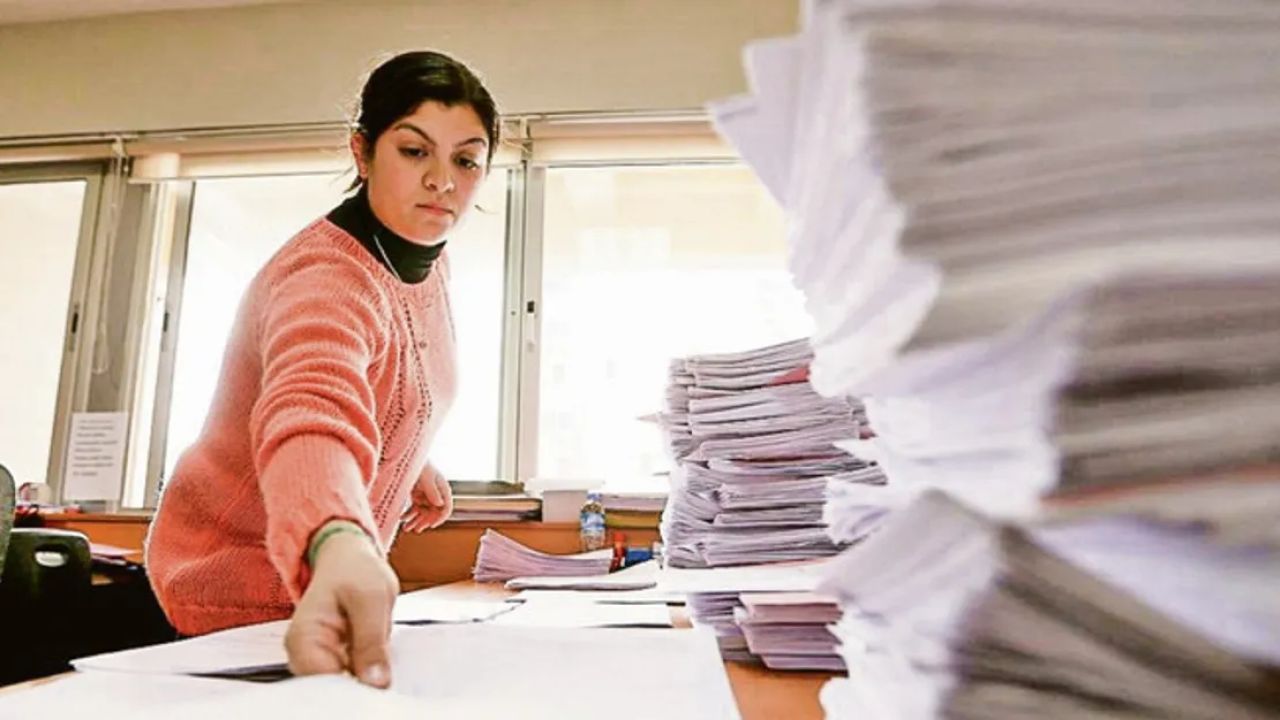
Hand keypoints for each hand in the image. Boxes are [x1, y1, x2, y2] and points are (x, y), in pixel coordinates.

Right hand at [285, 529, 398, 686]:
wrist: (349, 559)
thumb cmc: (355, 569)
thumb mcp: (371, 597)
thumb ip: (371, 640)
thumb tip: (376, 682)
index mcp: (303, 638)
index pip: (323, 683)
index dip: (353, 687)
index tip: (377, 680)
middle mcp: (304, 656)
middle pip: (333, 691)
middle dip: (362, 684)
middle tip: (384, 666)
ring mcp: (320, 661)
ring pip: (347, 687)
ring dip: (368, 678)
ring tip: (380, 652)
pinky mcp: (336, 663)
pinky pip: (355, 679)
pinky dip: (370, 673)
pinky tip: (379, 658)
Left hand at [401, 464, 451, 531]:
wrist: (409, 457)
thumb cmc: (421, 465)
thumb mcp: (427, 477)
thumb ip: (432, 491)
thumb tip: (440, 505)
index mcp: (443, 490)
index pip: (446, 508)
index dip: (440, 518)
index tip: (431, 525)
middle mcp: (436, 495)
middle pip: (433, 513)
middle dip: (424, 522)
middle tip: (416, 529)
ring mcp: (426, 496)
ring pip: (422, 513)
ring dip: (415, 521)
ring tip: (406, 528)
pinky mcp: (417, 496)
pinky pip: (414, 509)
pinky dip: (408, 515)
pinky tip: (401, 519)